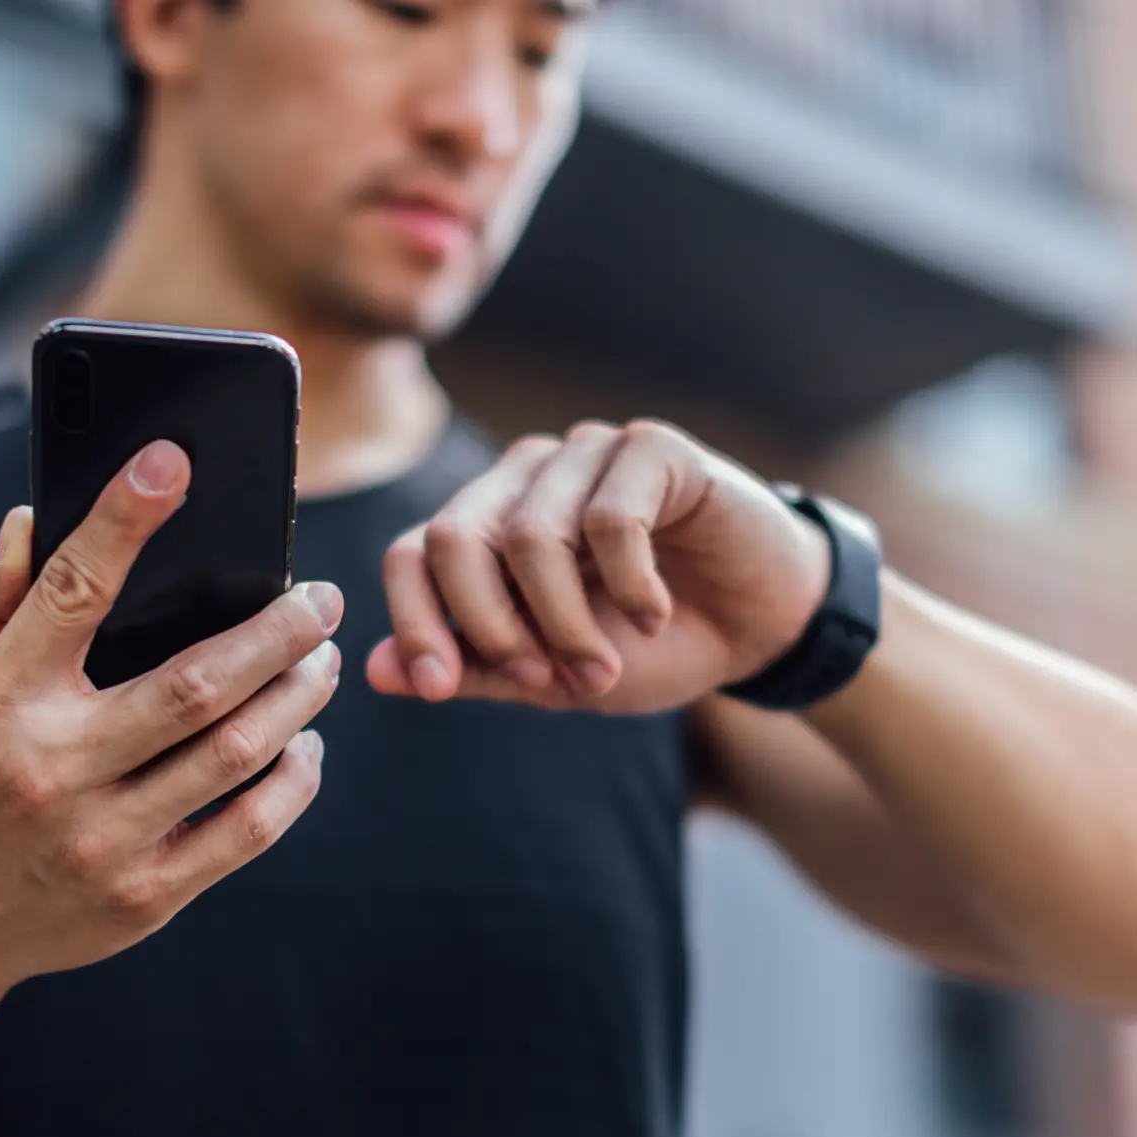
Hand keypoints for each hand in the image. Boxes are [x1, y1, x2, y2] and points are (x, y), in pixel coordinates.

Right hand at [0, 441, 341, 996]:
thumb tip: (35, 519)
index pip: (71, 592)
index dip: (122, 521)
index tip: (172, 463)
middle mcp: (50, 769)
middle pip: (195, 685)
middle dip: (276, 631)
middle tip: (323, 597)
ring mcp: (102, 840)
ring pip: (234, 754)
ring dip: (298, 697)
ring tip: (321, 658)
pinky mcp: (144, 896)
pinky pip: (247, 830)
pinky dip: (292, 780)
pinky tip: (304, 741)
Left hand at [368, 419, 829, 713]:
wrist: (760, 626)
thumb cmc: (652, 645)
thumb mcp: (556, 674)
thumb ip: (475, 668)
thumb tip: (376, 673)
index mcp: (489, 526)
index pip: (411, 554)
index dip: (414, 622)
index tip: (439, 688)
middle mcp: (524, 478)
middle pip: (454, 538)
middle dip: (489, 626)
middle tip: (544, 682)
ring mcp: (585, 454)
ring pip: (531, 535)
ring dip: (567, 622)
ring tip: (607, 667)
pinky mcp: (650, 447)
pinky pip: (609, 518)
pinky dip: (630, 585)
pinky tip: (656, 612)